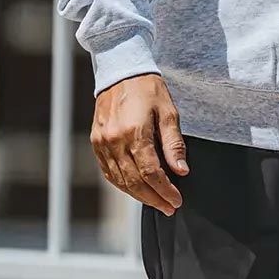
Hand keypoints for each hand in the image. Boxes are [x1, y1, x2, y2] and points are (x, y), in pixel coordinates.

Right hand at [91, 74, 189, 213]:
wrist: (121, 71)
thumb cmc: (148, 89)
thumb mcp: (169, 113)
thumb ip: (174, 144)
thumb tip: (181, 170)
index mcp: (135, 132)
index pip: (151, 173)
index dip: (165, 190)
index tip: (177, 200)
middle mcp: (115, 140)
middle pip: (135, 181)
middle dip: (154, 198)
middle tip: (169, 207)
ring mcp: (102, 142)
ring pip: (120, 180)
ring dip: (138, 195)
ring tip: (156, 202)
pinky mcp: (96, 142)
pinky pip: (108, 171)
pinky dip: (122, 184)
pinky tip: (135, 190)